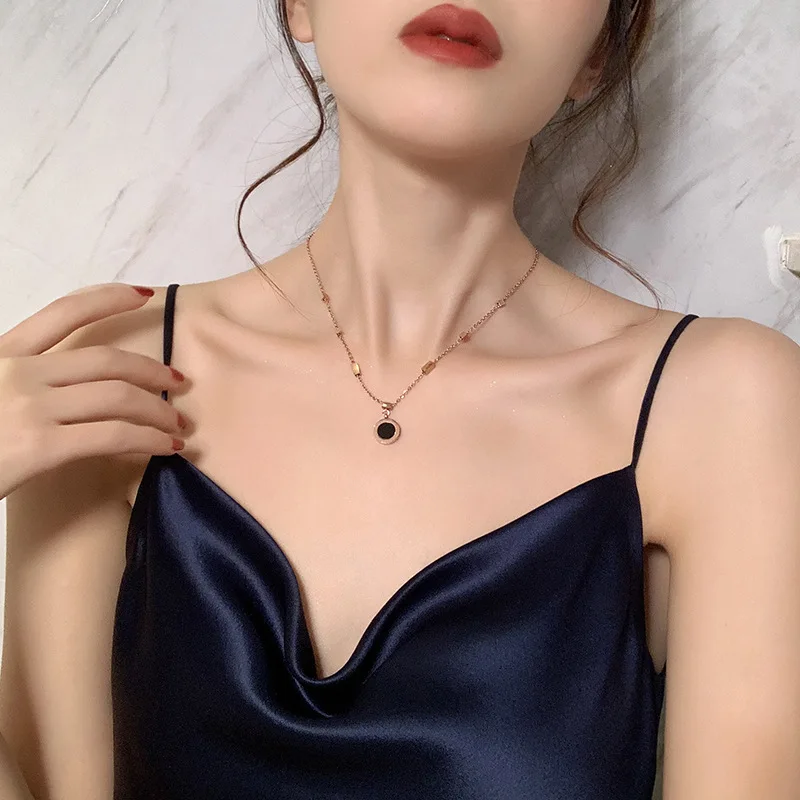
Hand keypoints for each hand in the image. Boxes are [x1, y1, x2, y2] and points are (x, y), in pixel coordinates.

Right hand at [0, 283, 186, 499]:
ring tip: (178, 424)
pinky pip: (114, 436)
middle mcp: (18, 371)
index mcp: (1, 353)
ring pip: (118, 396)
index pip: (63, 311)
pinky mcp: (39, 445)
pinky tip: (168, 447)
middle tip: (178, 383)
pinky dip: (150, 439)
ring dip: (159, 410)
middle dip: (152, 370)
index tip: (145, 294)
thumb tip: (68, 387)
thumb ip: (21, 378)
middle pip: (107, 360)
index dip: (109, 298)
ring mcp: (29, 406)